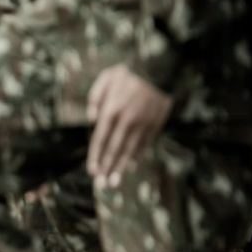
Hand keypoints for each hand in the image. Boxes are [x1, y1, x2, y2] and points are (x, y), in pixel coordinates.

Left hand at [86, 65, 174, 187]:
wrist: (160, 66)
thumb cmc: (130, 72)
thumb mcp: (107, 78)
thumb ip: (95, 98)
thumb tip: (92, 119)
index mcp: (111, 109)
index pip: (100, 139)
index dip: (95, 157)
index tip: (92, 171)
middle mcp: (126, 120)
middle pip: (114, 149)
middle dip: (107, 168)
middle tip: (101, 185)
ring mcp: (142, 123)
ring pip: (130, 150)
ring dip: (121, 168)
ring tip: (114, 182)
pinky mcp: (155, 123)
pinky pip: (145, 143)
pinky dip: (137, 156)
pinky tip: (131, 166)